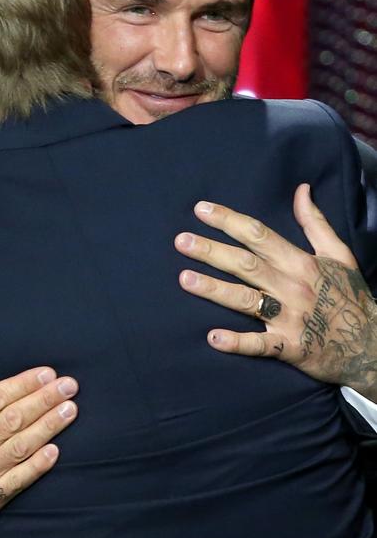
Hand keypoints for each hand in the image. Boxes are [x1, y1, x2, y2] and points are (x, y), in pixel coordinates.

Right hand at [0, 345, 77, 537]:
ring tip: (70, 409)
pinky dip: (37, 467)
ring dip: (48, 427)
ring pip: (20, 447)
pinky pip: (16, 482)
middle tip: (70, 385)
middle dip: (44, 400)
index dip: (22, 385)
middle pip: (12, 419)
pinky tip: (55, 451)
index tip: (46, 373)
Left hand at [175, 183, 376, 399]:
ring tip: (184, 279)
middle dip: (212, 251)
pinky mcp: (290, 348)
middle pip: (247, 264)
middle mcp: (292, 287)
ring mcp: (290, 318)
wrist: (372, 344)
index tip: (201, 210)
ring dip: (215, 289)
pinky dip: (237, 343)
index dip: (230, 221)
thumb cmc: (350, 297)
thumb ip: (315, 223)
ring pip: (247, 300)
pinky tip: (212, 338)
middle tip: (180, 241)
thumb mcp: (339, 255)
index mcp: (301, 262)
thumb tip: (301, 190)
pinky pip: (261, 346)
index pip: (260, 235)